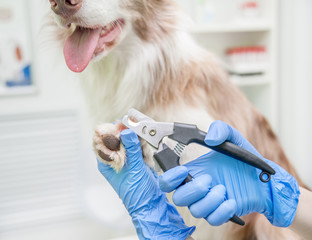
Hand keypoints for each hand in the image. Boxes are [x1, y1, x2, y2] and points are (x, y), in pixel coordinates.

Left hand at [97, 129, 194, 238]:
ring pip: (130, 142)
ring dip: (139, 144)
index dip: (112, 130)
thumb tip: (126, 131)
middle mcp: (115, 160)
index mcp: (106, 162)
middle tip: (137, 134)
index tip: (123, 124)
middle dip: (129, 136)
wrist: (152, 205)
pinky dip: (145, 150)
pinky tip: (147, 158)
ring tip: (143, 153)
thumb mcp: (134, 168)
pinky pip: (140, 148)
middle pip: (118, 138)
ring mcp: (127, 160)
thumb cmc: (137, 193)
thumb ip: (131, 148)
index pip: (102, 140)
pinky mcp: (138, 161)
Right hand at [159, 121, 299, 226]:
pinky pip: (213, 219)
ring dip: (209, 200)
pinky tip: (232, 201)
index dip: (169, 178)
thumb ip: (220, 129)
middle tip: (208, 180)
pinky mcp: (221, 213)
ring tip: (224, 189)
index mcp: (194, 170)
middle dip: (191, 190)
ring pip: (195, 210)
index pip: (169, 180)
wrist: (264, 179)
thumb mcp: (234, 138)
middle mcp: (198, 187)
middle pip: (178, 198)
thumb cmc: (244, 160)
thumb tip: (209, 139)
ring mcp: (209, 202)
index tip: (182, 170)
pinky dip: (221, 212)